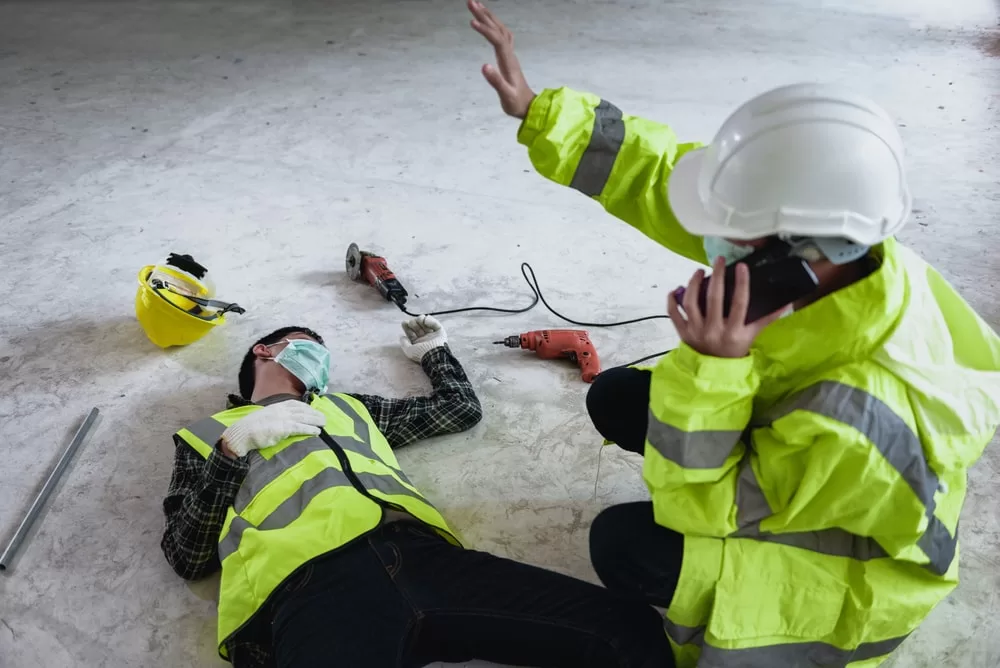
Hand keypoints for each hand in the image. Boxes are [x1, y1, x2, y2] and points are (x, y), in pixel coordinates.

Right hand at [220, 401, 326, 457]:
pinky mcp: (283, 428)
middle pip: (302, 410)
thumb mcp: (264, 417)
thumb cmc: (250, 428)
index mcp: (276, 406)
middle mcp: (281, 410)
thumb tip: (280, 421)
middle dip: (314, 413)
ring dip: (316, 420)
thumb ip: (274, 417)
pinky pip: (300, 428)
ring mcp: (283, 418)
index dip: (306, 407)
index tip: (313, 409)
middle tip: (324, 417)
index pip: (295, 404)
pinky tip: (317, 432)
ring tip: (324, 423)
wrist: (242, 433)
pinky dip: (310, 429)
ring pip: (304, 418)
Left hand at [399, 315, 447, 362]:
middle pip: (417, 326)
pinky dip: (430, 320)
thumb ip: (404, 344)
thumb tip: (402, 336)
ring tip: (420, 321)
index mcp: (418, 342)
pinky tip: (426, 321)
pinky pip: (435, 323)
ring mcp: (432, 334)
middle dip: (413, 323)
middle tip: (413, 324)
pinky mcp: (440, 331)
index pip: (411, 332)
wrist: (434, 354)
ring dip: (421, 319)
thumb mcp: (409, 351)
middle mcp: (425, 338)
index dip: (406, 326)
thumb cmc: (421, 353)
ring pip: (425, 322)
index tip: (404, 322)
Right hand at [468, 0, 535, 118]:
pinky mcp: (508, 57)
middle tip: (470, 2)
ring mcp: (510, 54)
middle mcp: (510, 54)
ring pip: (500, 29)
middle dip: (484, 14)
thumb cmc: (516, 103)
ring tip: (476, 6)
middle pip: (498, 29)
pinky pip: (502, 35)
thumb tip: (483, 66)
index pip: (496, 40)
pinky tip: (488, 22)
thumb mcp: (506, 95)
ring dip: (489, 16)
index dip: (485, 30)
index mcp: (508, 61)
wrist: (529, 106)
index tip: (471, 22)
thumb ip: (495, 81)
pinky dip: (494, 25)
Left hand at [667, 257, 789, 358]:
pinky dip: (672, 301)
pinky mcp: (683, 333)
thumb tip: (786, 303)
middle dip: (717, 276)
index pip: (739, 304)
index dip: (741, 283)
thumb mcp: (752, 336)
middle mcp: (714, 330)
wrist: (714, 371)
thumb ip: (767, 319)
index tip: (741, 266)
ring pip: (691, 303)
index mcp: (734, 332)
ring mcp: (696, 331)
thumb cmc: (734, 350)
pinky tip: (676, 289)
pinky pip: (673, 314)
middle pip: (714, 299)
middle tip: (718, 260)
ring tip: (699, 272)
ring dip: (693, 284)